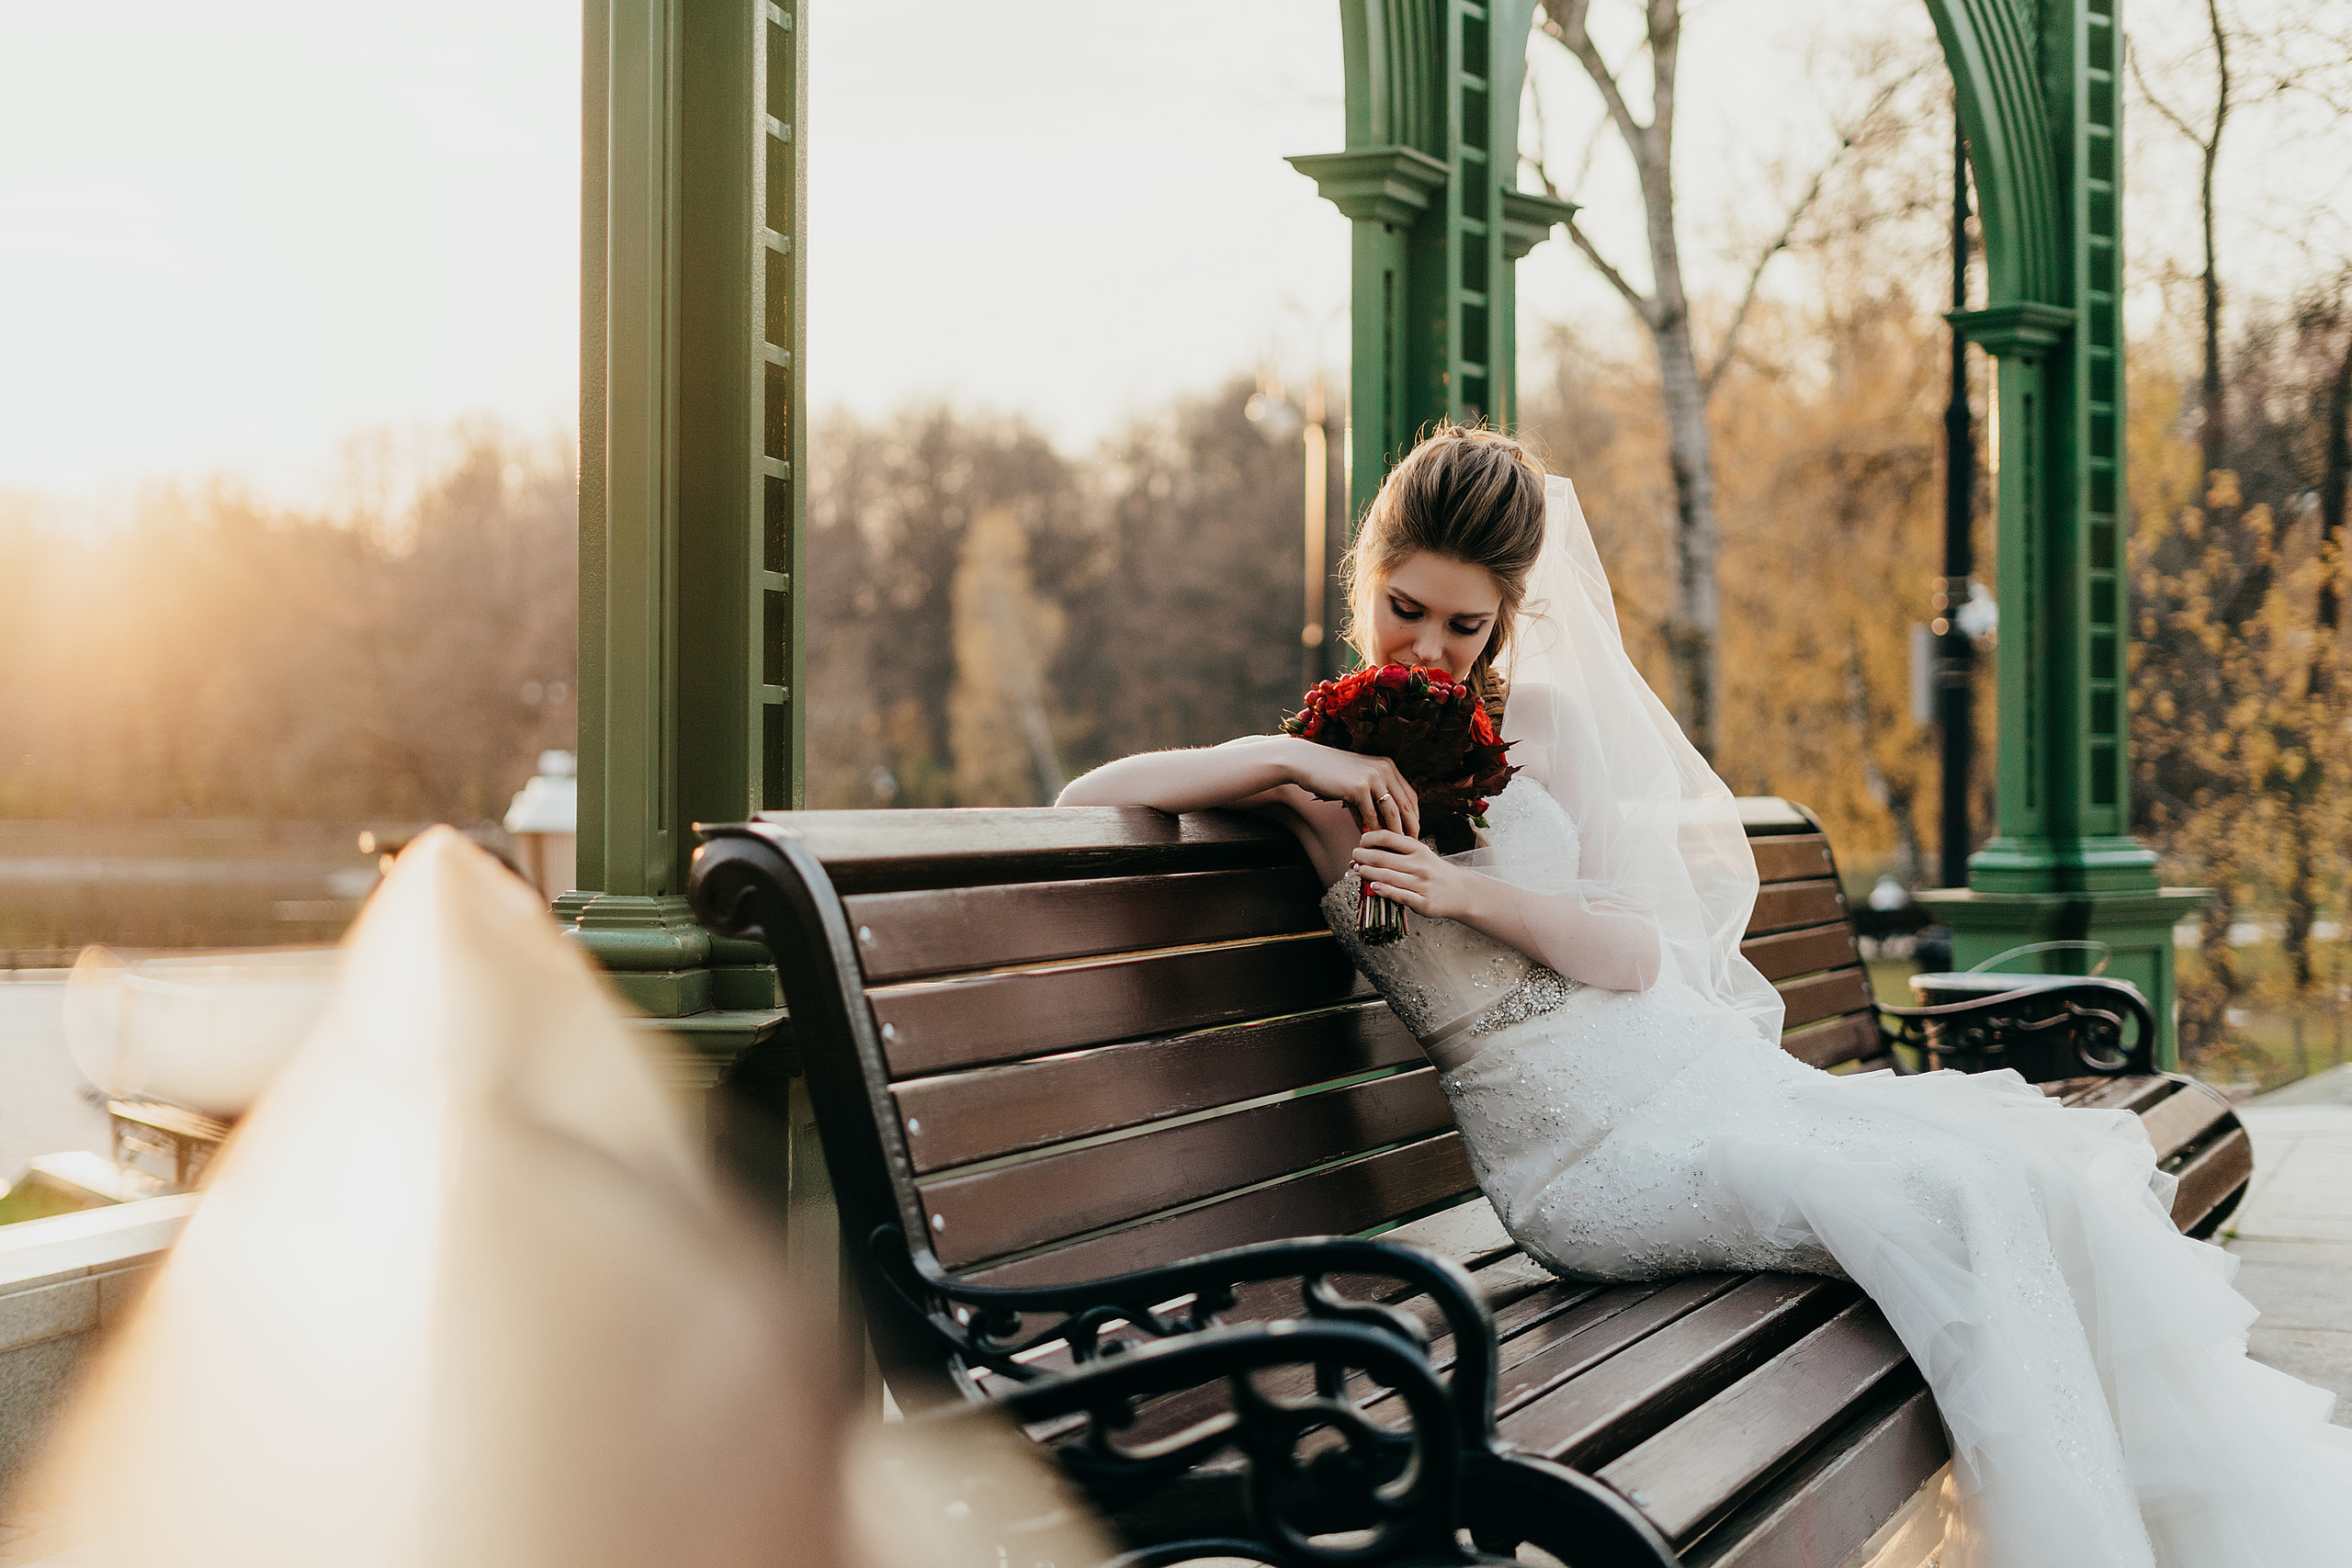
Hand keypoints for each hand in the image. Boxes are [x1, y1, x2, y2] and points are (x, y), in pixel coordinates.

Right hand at [1280, 740, 1419, 837]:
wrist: (1307, 763)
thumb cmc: (1331, 774)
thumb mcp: (1357, 784)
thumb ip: (1370, 801)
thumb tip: (1377, 826)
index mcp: (1388, 766)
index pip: (1410, 794)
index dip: (1414, 815)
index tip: (1413, 831)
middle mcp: (1385, 769)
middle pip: (1406, 804)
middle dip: (1410, 827)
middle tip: (1411, 843)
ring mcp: (1373, 777)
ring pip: (1392, 812)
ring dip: (1394, 832)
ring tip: (1394, 846)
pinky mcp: (1359, 788)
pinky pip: (1371, 816)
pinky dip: (1373, 831)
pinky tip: (1373, 841)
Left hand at [1351, 830, 1469, 919]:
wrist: (1460, 892)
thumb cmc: (1434, 872)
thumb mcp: (1421, 855)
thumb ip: (1398, 851)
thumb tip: (1367, 849)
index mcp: (1418, 849)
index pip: (1388, 838)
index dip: (1369, 838)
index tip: (1361, 842)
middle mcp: (1420, 865)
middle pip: (1383, 858)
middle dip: (1363, 856)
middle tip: (1354, 857)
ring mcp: (1421, 884)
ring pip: (1387, 877)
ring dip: (1367, 873)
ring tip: (1358, 870)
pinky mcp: (1422, 902)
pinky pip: (1398, 895)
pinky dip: (1383, 890)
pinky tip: (1372, 887)